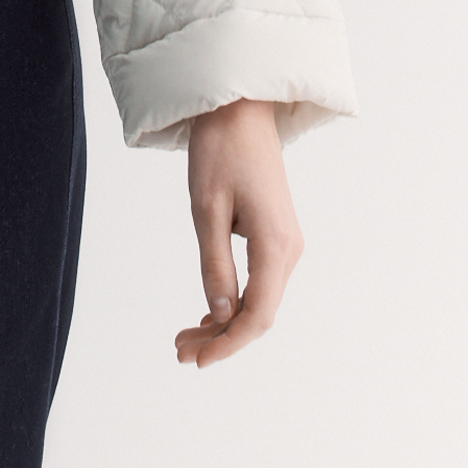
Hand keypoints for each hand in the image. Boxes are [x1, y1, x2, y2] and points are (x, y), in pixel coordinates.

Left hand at [175, 97, 303, 367]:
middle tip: (180, 351)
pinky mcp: (275, 234)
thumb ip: (214, 264)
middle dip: (221, 338)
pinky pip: (259, 281)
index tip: (196, 360)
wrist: (239, 107)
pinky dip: (233, 300)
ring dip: (225, 321)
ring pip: (259, 299)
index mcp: (275, 246)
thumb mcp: (206, 208)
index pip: (258, 316)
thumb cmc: (219, 150)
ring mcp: (285, 243)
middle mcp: (288, 250)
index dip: (227, 344)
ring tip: (186, 338)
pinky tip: (208, 313)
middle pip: (259, 313)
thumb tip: (221, 316)